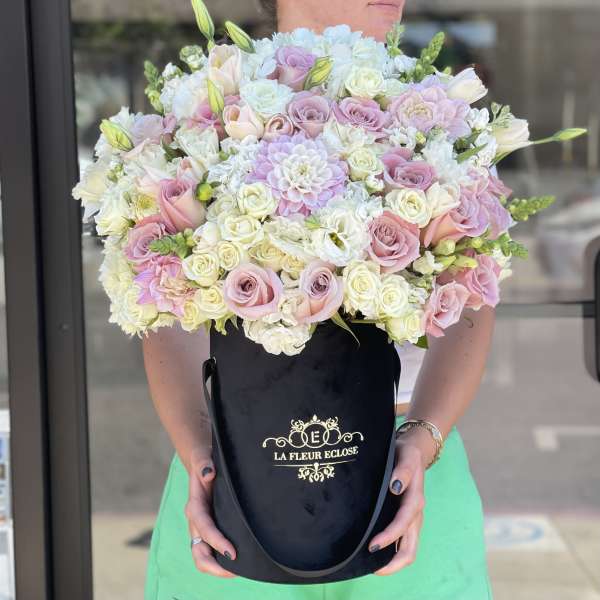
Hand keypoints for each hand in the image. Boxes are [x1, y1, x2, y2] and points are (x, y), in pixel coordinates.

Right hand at [184, 448, 236, 576]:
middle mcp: (196, 521)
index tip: (231, 553)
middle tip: (235, 571)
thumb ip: (204, 464)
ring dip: (216, 568)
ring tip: (238, 572)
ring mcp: (201, 527)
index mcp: (195, 506)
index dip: (217, 542)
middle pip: (198, 551)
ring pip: (202, 556)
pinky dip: (219, 561)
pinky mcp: (208, 529)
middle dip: (213, 566)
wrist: (202, 463)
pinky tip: (236, 563)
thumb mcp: (204, 457)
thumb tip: (209, 474)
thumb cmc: (205, 461)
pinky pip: (209, 551)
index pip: (204, 529)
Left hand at [371, 428, 434, 575]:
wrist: (415, 451)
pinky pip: (404, 542)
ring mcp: (413, 519)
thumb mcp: (406, 455)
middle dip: (394, 563)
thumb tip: (396, 486)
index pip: (403, 524)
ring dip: (393, 561)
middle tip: (372, 568)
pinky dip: (393, 552)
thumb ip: (402, 469)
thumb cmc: (407, 453)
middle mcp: (416, 514)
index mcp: (415, 500)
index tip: (372, 545)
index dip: (389, 537)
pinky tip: (378, 553)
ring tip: (372, 566)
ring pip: (409, 549)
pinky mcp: (408, 520)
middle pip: (411, 548)